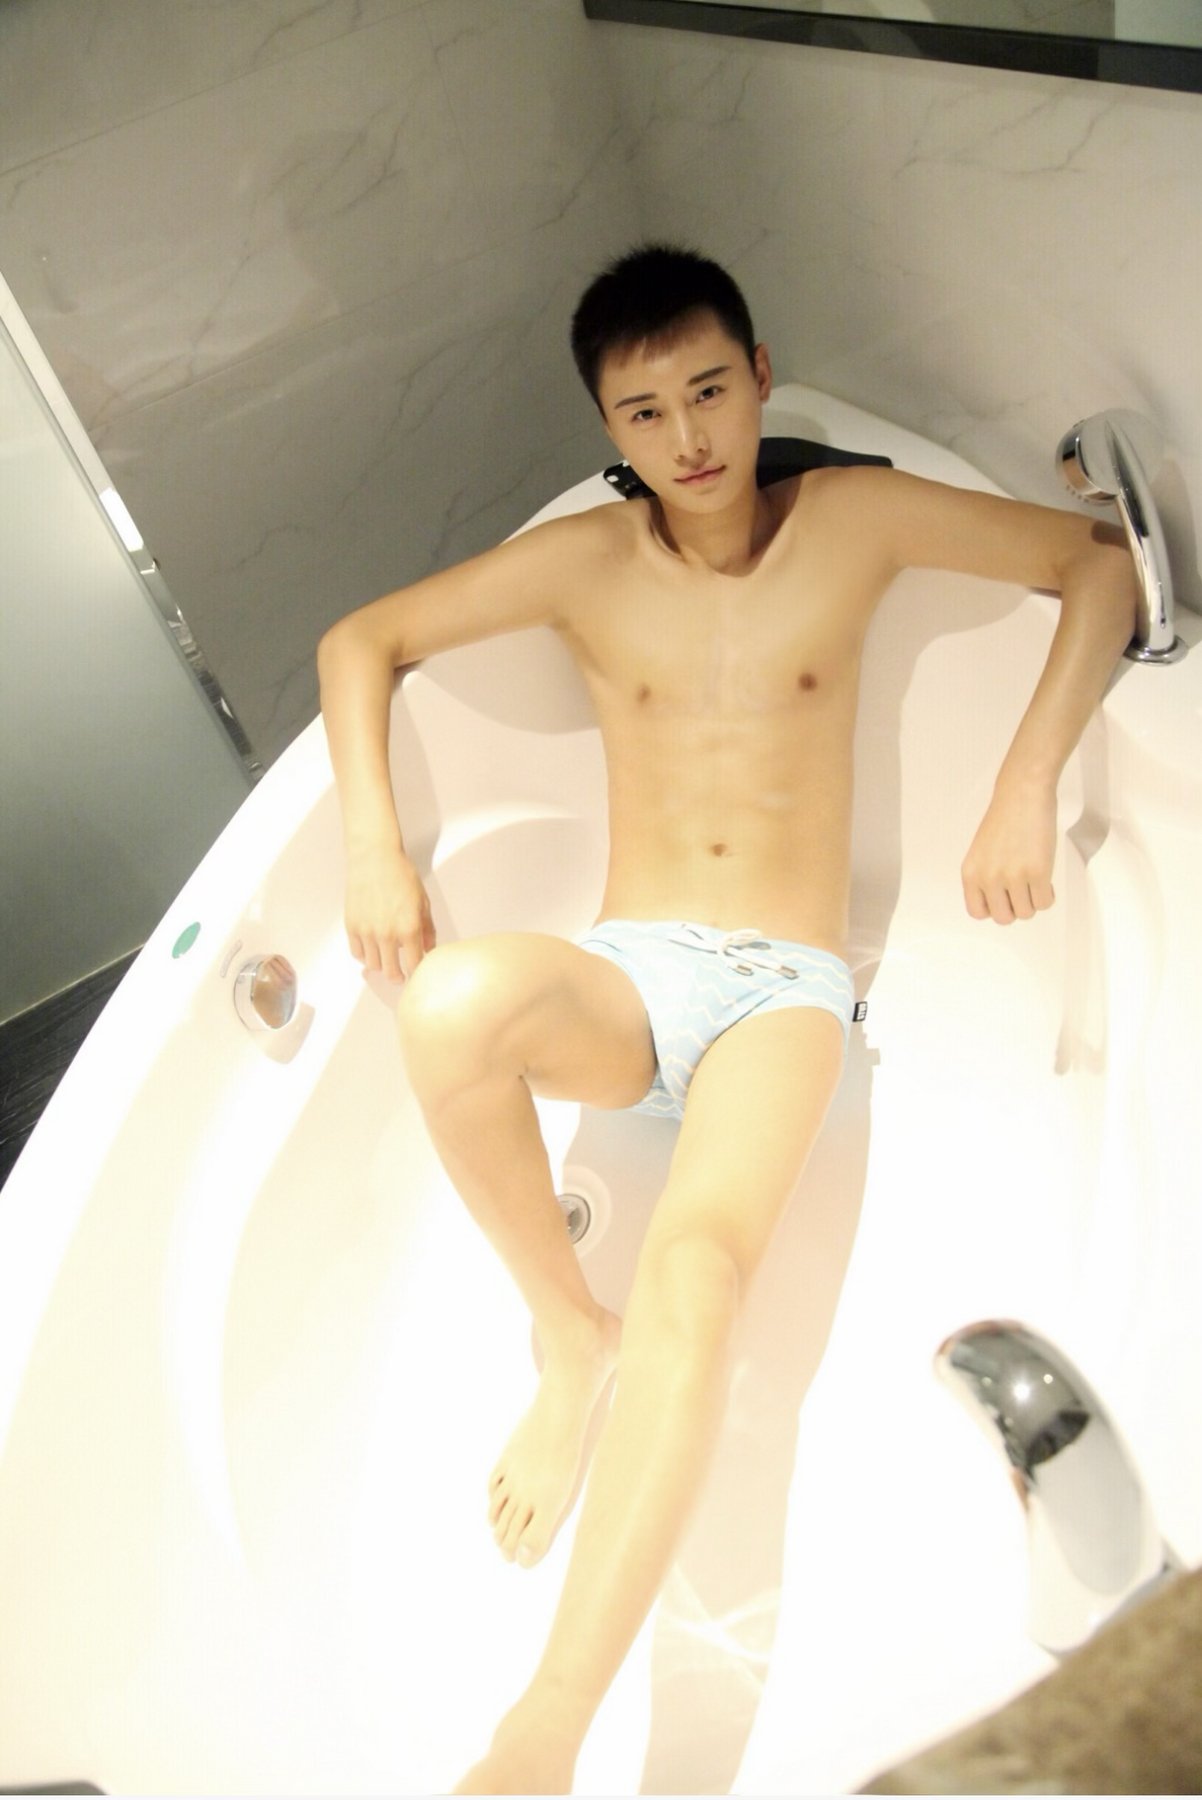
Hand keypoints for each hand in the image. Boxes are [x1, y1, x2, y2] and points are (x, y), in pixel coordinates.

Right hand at [344, 843, 435, 980]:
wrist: (374, 858)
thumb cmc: (401, 875)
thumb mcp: (423, 901)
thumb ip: (427, 929)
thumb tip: (428, 948)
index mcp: (408, 929)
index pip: (413, 965)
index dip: (416, 972)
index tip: (417, 972)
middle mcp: (386, 934)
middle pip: (391, 972)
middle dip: (398, 976)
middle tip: (401, 975)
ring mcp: (367, 932)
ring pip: (372, 965)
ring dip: (381, 966)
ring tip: (386, 962)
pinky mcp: (351, 926)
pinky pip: (357, 952)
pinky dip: (365, 955)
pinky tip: (372, 949)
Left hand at [961, 781, 1056, 924]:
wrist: (1022, 794)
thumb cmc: (1004, 819)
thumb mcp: (981, 853)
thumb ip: (984, 878)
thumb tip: (1000, 904)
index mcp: (970, 873)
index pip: (978, 912)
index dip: (994, 908)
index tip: (1004, 897)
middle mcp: (988, 878)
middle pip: (1004, 918)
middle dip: (1015, 907)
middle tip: (1022, 889)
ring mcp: (1013, 876)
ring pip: (1026, 913)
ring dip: (1033, 900)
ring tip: (1034, 880)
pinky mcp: (1037, 872)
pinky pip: (1044, 903)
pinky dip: (1048, 896)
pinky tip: (1045, 878)